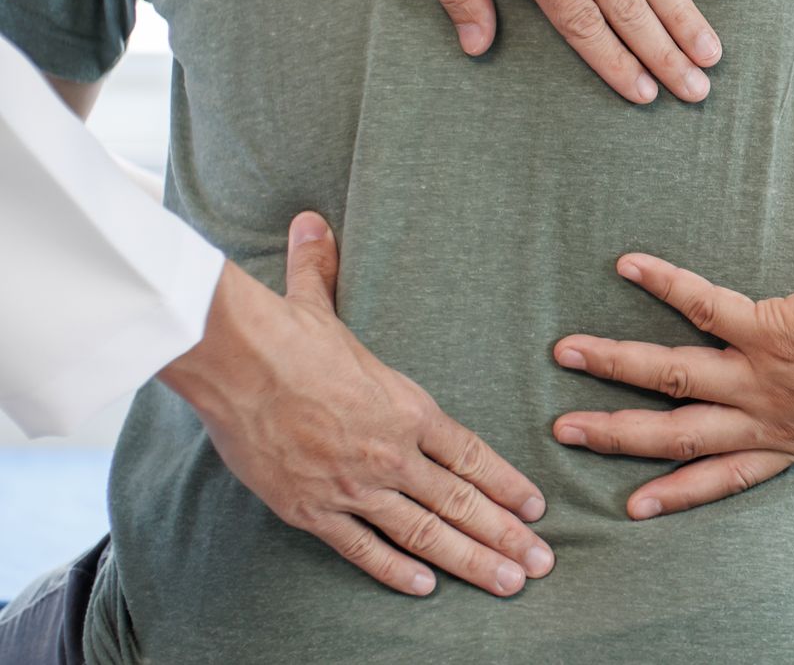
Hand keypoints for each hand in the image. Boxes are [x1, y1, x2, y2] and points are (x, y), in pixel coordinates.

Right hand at [160, 213, 553, 596]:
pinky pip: (361, 548)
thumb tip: (314, 224)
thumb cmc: (281, 331)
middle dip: (506, 535)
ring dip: (471, 560)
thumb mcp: (317, 302)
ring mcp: (353, 484)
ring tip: (509, 581)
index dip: (507, 484)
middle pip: (461, 502)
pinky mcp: (310, 508)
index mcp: (407, 406)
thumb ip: (325, 272)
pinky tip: (426, 587)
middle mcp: (391, 451)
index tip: (536, 507)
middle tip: (543, 562)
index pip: (472, 454)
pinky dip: (395, 570)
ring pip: (424, 532)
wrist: (233, 358)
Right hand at [550, 255, 793, 518]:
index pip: (723, 475)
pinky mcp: (769, 328)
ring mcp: (765, 374)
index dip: (677, 493)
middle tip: (564, 431)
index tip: (633, 507)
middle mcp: (770, 416)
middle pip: (677, 435)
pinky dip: (663, 282)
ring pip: (672, 376)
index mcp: (791, 438)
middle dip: (616, 437)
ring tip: (568, 351)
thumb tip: (786, 376)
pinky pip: (703, 305)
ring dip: (614, 364)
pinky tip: (630, 265)